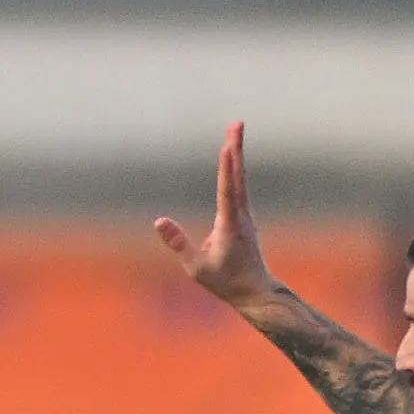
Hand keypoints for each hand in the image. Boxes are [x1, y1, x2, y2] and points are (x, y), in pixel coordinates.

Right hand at [153, 121, 279, 311]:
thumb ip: (178, 243)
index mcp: (230, 226)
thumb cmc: (225, 282)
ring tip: (234, 130)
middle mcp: (241, 215)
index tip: (227, 147)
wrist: (255, 291)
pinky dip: (235, 169)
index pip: (227, 192)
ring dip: (236, 153)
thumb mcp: (196, 268)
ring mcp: (245, 215)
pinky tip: (234, 156)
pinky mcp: (243, 217)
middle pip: (238, 176)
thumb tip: (159, 221)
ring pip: (240, 179)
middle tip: (237, 123)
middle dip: (236, 148)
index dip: (227, 169)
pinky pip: (239, 187)